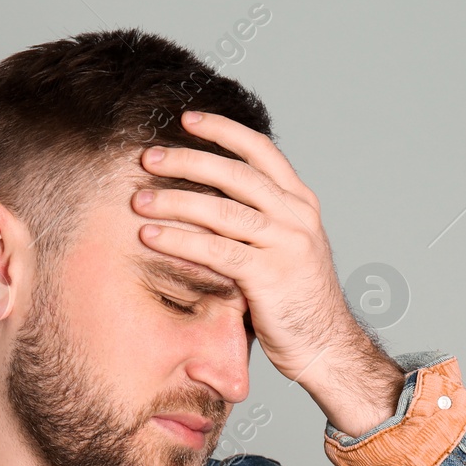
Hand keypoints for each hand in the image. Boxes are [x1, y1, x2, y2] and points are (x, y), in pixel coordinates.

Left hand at [132, 111, 403, 435]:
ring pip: (222, 209)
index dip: (223, 131)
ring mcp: (286, 244)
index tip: (187, 119)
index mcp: (301, 203)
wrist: (327, 346)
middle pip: (236, 173)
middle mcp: (297, 216)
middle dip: (188, 160)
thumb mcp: (284, 249)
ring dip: (175, 200)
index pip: (260, 152)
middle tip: (148, 157)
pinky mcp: (269, 275)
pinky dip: (179, 240)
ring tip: (138, 199)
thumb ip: (258, 223)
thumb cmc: (298, 302)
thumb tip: (209, 203)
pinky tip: (151, 236)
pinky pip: (215, 250)